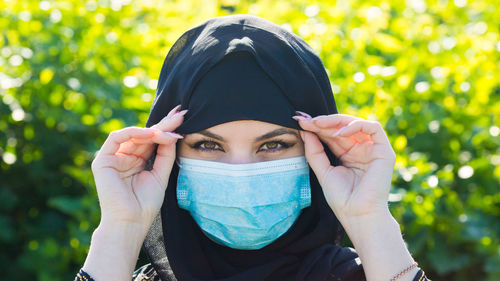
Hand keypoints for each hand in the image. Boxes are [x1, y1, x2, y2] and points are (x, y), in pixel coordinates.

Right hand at [91, 105, 186, 230]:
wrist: (131, 222)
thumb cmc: (145, 204)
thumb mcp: (161, 174)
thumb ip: (165, 153)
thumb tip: (172, 133)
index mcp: (137, 161)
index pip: (153, 140)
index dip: (167, 128)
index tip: (183, 118)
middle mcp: (125, 157)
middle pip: (145, 135)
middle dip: (164, 123)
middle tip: (181, 113)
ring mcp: (113, 157)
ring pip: (134, 134)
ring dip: (154, 129)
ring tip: (171, 128)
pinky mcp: (103, 160)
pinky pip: (117, 138)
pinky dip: (135, 133)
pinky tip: (151, 133)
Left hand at [292, 112, 395, 223]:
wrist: (357, 214)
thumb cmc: (342, 199)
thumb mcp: (323, 171)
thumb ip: (315, 151)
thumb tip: (304, 130)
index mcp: (348, 154)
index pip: (332, 134)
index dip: (317, 127)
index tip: (299, 121)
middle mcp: (361, 150)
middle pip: (342, 127)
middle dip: (323, 122)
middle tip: (306, 121)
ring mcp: (373, 149)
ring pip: (356, 123)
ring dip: (336, 121)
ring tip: (318, 124)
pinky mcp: (384, 151)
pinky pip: (373, 128)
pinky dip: (355, 126)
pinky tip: (338, 133)